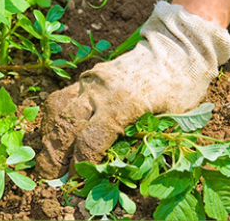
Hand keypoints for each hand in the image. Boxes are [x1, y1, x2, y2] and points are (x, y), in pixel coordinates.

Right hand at [35, 1, 229, 178]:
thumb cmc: (180, 87)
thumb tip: (116, 168)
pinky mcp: (89, 75)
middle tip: (51, 176)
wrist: (176, 49)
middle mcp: (101, 90)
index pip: (90, 142)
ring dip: (49, 134)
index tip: (76, 180)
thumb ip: (145, 142)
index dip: (79, 166)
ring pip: (57, 108)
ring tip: (50, 154)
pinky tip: (59, 130)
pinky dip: (56, 117)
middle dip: (53, 155)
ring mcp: (92, 80)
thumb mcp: (172, 120)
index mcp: (124, 104)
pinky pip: (63, 96)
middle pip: (65, 126)